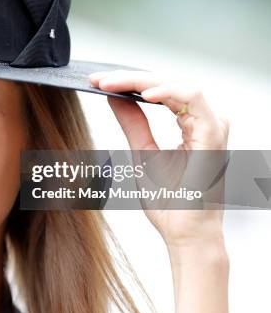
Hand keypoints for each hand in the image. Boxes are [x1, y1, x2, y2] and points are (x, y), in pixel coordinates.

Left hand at [88, 70, 229, 247]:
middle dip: (129, 78)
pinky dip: (167, 92)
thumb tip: (115, 98)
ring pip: (179, 84)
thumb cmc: (171, 202)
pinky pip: (193, 100)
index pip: (160, 92)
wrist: (185, 234)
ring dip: (142, 81)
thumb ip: (133, 124)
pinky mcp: (213, 136)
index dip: (128, 82)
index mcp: (191, 125)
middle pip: (167, 84)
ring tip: (112, 84)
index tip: (98, 81)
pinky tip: (142, 94)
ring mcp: (212, 127)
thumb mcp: (142, 154)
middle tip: (99, 79)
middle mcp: (205, 123)